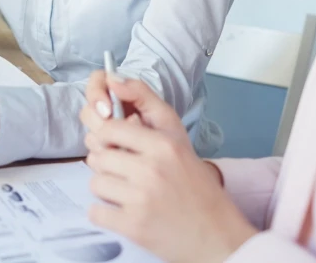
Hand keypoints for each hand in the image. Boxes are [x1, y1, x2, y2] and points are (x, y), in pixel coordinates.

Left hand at [80, 76, 255, 262]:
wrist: (221, 237)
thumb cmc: (197, 187)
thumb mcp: (177, 138)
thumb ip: (145, 102)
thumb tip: (113, 78)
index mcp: (163, 145)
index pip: (109, 128)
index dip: (106, 137)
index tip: (116, 146)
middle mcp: (152, 169)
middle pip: (97, 156)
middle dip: (107, 164)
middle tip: (126, 174)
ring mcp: (141, 199)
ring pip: (95, 183)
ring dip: (107, 189)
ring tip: (130, 193)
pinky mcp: (133, 227)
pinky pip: (96, 212)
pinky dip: (106, 214)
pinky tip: (127, 212)